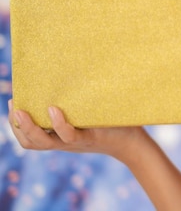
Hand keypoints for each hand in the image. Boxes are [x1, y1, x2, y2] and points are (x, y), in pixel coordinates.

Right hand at [8, 99, 147, 161]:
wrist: (133, 140)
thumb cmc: (111, 122)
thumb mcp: (89, 112)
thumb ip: (78, 101)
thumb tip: (71, 70)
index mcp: (60, 136)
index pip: (30, 137)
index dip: (16, 124)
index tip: (13, 102)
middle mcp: (64, 141)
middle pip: (30, 142)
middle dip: (16, 126)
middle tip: (13, 105)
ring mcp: (75, 141)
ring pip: (43, 142)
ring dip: (29, 128)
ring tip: (21, 111)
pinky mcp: (89, 138)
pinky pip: (68, 135)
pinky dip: (58, 124)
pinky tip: (54, 110)